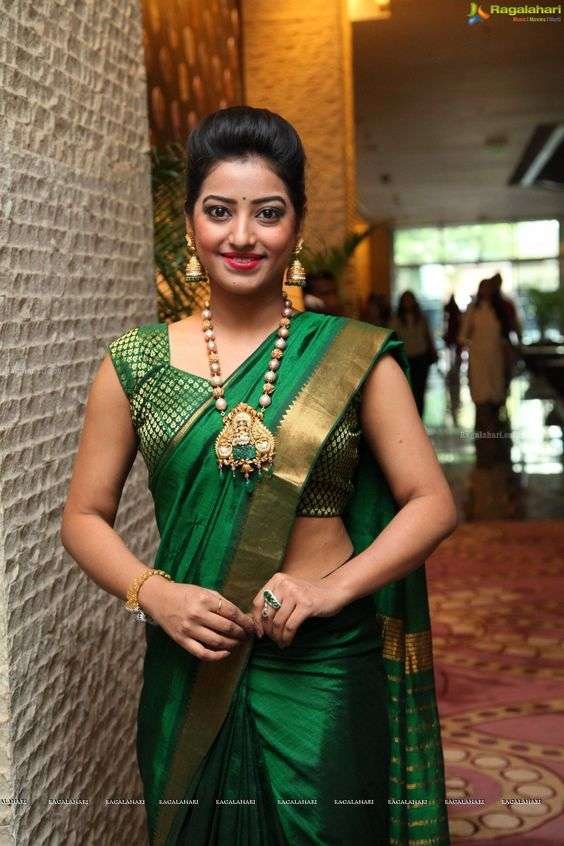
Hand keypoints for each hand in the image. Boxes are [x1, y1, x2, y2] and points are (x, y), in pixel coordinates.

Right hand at [138, 577, 256, 660]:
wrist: (158, 598)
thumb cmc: (184, 593)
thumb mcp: (203, 591)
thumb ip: (220, 602)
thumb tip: (240, 615)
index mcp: (205, 599)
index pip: (232, 612)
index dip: (245, 621)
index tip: (252, 625)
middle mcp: (198, 614)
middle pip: (227, 628)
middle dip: (241, 633)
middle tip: (247, 635)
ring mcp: (189, 629)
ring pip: (218, 642)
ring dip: (233, 644)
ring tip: (238, 642)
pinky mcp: (182, 640)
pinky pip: (202, 653)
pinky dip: (217, 656)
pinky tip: (225, 652)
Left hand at [250, 572, 348, 648]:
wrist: (334, 590)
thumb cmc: (309, 594)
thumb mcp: (289, 591)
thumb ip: (274, 600)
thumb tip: (257, 623)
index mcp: (277, 580)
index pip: (257, 602)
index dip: (256, 620)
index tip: (259, 633)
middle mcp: (284, 584)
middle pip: (266, 614)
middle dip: (268, 631)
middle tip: (273, 639)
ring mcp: (295, 594)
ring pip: (278, 622)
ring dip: (278, 637)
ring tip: (281, 642)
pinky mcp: (306, 605)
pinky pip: (290, 626)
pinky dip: (287, 637)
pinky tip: (288, 641)